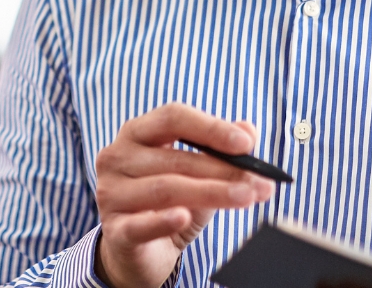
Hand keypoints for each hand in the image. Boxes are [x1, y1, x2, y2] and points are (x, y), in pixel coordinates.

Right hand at [94, 103, 273, 287]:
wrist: (135, 253)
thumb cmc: (165, 204)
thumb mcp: (193, 175)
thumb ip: (218, 151)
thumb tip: (249, 128)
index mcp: (135, 133)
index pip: (172, 118)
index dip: (209, 127)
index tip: (245, 143)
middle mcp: (117, 157)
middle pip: (174, 158)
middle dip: (222, 170)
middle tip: (260, 182)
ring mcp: (111, 193)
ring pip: (166, 189)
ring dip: (211, 193)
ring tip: (245, 198)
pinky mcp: (114, 230)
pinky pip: (140, 224)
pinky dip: (164, 220)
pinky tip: (184, 218)